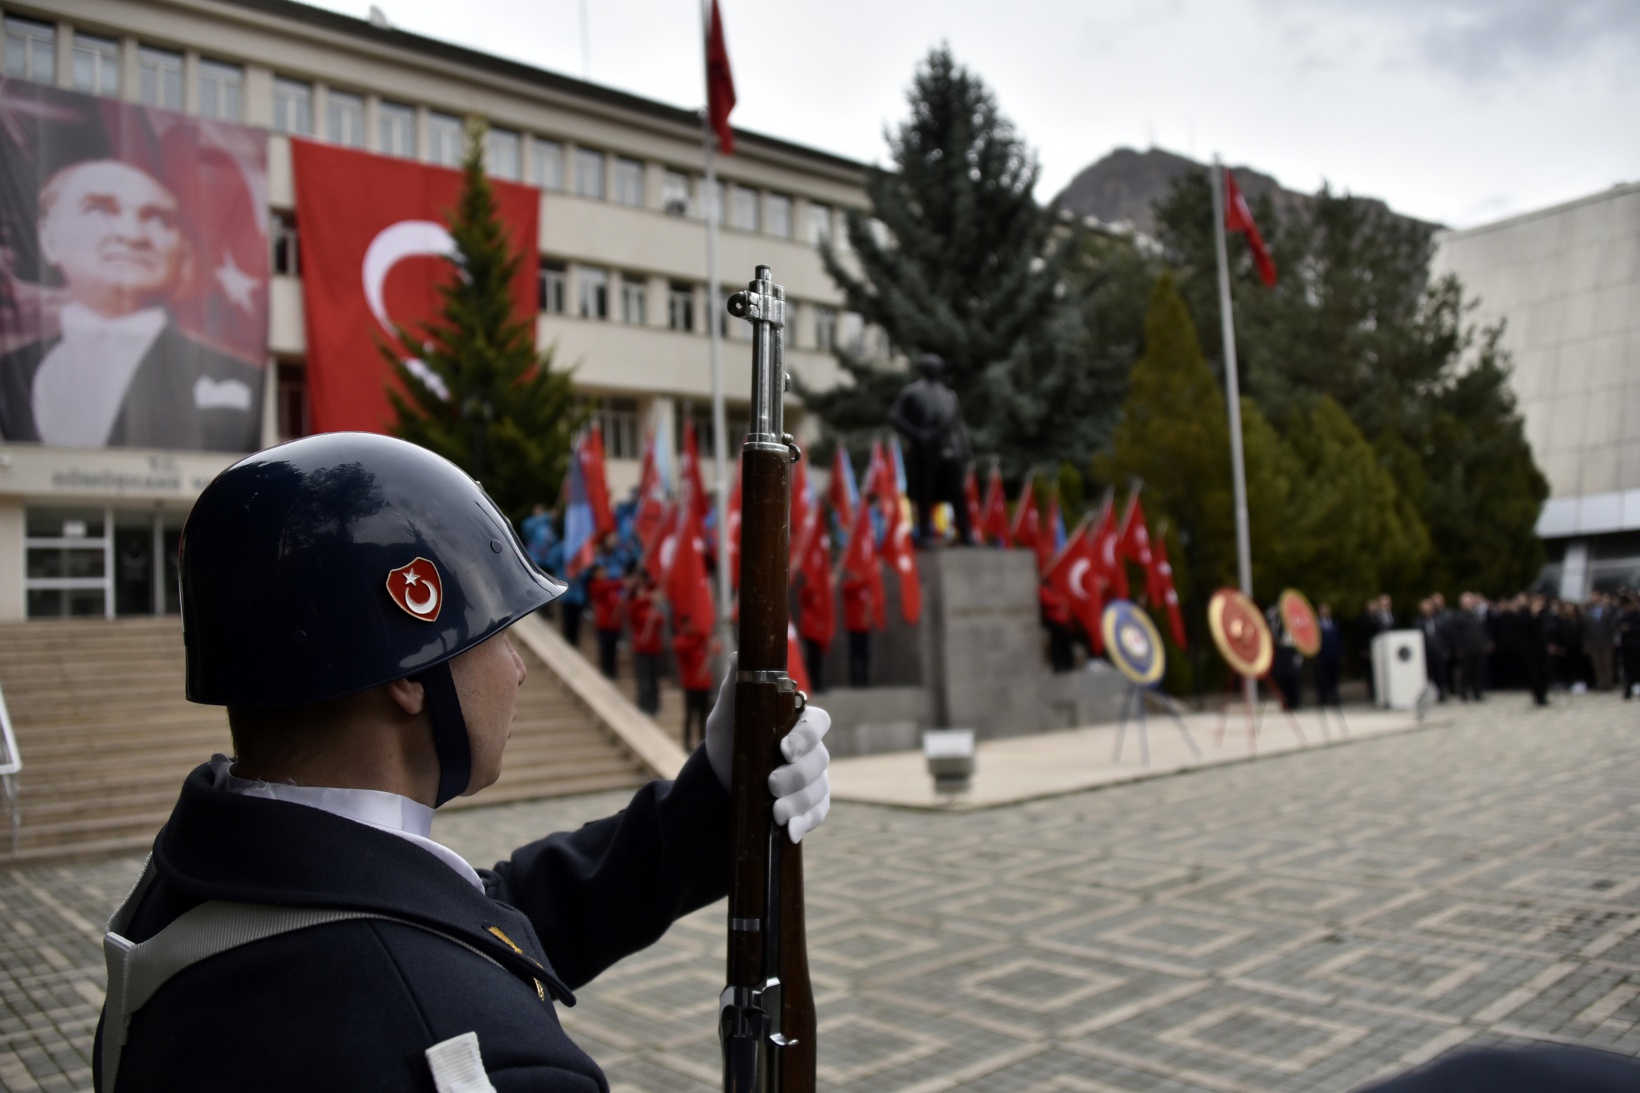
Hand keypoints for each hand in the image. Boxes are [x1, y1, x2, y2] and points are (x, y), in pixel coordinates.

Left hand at [704, 655, 832, 843]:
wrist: (719, 785)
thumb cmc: (729, 742)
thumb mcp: (727, 715)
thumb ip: (737, 686)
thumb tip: (740, 654)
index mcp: (797, 724)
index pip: (818, 724)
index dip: (806, 737)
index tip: (783, 750)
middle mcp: (811, 750)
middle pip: (820, 760)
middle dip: (796, 775)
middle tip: (771, 785)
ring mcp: (813, 780)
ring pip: (819, 790)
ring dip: (798, 803)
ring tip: (775, 815)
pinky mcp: (809, 806)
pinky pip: (817, 814)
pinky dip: (804, 822)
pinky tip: (788, 832)